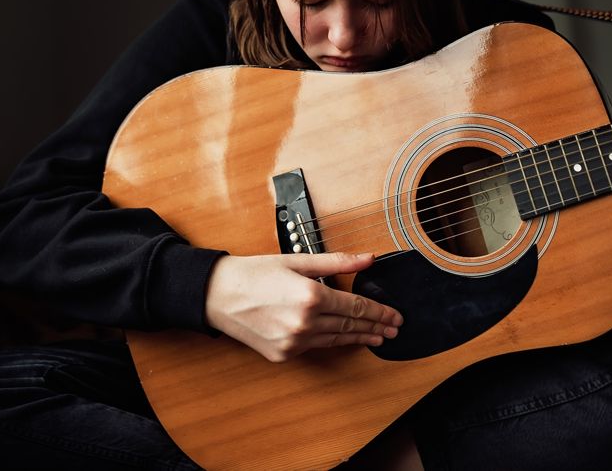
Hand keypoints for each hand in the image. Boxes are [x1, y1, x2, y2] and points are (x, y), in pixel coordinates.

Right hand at [205, 252, 402, 362]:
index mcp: (311, 296)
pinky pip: (315, 346)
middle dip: (376, 327)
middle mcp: (305, 323)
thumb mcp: (297, 260)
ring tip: (377, 338)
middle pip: (351, 326)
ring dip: (360, 338)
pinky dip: (332, 342)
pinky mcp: (283, 353)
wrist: (217, 295)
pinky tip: (344, 339)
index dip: (379, 312)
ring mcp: (294, 342)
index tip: (394, 315)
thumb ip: (336, 261)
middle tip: (394, 329)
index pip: (357, 307)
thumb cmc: (254, 273)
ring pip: (336, 340)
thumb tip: (368, 257)